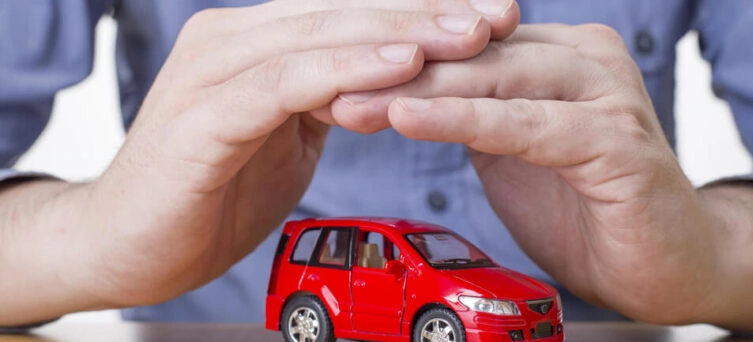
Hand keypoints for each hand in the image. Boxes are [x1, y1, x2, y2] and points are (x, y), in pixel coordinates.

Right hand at [39, 0, 519, 310]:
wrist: (126, 244)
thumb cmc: (209, 190)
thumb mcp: (284, 136)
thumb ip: (326, 100)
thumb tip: (385, 80)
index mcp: (257, 41)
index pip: (352, 10)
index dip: (422, 9)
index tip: (491, 15)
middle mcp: (234, 39)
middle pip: (345, 9)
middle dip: (428, 11)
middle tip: (499, 12)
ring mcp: (215, 69)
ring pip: (323, 35)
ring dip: (403, 32)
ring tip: (470, 33)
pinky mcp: (204, 112)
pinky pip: (287, 81)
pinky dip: (347, 70)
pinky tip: (402, 64)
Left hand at [331, 24, 716, 323]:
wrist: (667, 259)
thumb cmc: (587, 204)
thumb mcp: (514, 147)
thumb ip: (474, 113)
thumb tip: (402, 93)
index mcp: (558, 52)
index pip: (464, 43)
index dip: (397, 58)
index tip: (332, 74)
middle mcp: (584, 58)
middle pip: (472, 53)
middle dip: (394, 72)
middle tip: (323, 84)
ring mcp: (604, 93)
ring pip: (494, 79)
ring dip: (416, 93)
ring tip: (352, 103)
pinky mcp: (613, 139)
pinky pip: (524, 124)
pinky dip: (464, 121)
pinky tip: (410, 118)